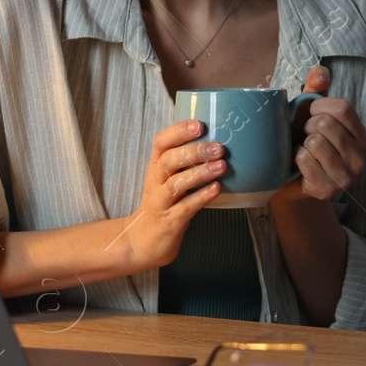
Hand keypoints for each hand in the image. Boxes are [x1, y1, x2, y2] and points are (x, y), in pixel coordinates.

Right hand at [124, 119, 224, 269]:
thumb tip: (219, 140)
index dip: (179, 131)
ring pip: (176, 184)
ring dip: (200, 173)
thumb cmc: (163, 204)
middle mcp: (155, 181)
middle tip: (218, 148)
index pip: (161, 142)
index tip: (200, 124)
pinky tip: (217, 188)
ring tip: (221, 166)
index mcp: (156, 167)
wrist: (143, 241)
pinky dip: (202, 196)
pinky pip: (186, 207)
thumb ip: (185, 162)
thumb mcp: (168, 179)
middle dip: (194, 152)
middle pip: (169, 161)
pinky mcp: (170, 221)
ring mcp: (161, 202)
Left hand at [279, 65, 365, 202]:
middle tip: (304, 136)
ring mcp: (346, 177)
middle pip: (326, 124)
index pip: (343, 108)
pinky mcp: (327, 190)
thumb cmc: (301, 140)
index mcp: (361, 137)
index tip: (310, 114)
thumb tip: (320, 73)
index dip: (319, 106)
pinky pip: (304, 160)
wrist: (287, 178)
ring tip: (303, 150)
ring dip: (301, 143)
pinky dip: (295, 157)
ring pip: (315, 142)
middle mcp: (360, 158)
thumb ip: (315, 88)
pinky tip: (297, 164)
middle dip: (307, 125)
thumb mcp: (309, 112)